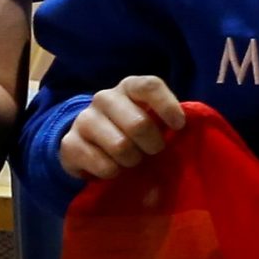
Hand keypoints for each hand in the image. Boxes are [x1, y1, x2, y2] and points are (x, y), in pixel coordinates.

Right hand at [59, 76, 185, 181]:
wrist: (89, 143)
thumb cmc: (135, 129)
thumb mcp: (155, 119)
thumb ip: (171, 120)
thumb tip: (189, 133)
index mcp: (130, 87)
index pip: (150, 86)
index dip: (168, 107)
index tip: (178, 126)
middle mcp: (105, 98)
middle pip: (139, 124)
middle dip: (153, 145)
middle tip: (154, 151)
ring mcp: (84, 119)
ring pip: (120, 146)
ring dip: (133, 160)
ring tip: (133, 160)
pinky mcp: (69, 144)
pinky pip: (102, 165)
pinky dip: (114, 172)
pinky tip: (114, 168)